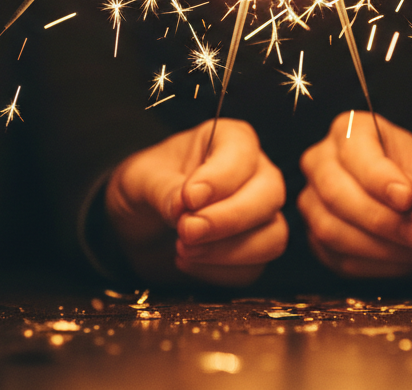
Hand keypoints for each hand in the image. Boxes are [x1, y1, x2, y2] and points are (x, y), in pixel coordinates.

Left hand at [105, 118, 286, 286]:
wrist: (139, 222)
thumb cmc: (145, 185)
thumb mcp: (140, 178)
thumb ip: (163, 188)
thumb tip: (186, 206)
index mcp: (230, 140)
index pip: (243, 154)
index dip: (220, 179)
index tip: (189, 198)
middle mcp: (255, 173)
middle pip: (269, 196)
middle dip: (228, 220)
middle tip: (186, 231)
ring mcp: (260, 215)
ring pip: (273, 237)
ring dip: (227, 252)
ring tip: (183, 249)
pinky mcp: (254, 251)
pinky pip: (253, 269)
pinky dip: (219, 272)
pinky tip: (187, 261)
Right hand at [299, 112, 411, 277]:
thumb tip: (404, 194)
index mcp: (349, 131)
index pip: (354, 153)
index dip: (380, 179)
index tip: (409, 199)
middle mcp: (321, 161)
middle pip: (335, 194)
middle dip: (382, 220)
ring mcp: (313, 201)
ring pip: (331, 230)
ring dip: (382, 247)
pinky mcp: (317, 239)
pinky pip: (338, 258)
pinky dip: (377, 265)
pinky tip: (405, 258)